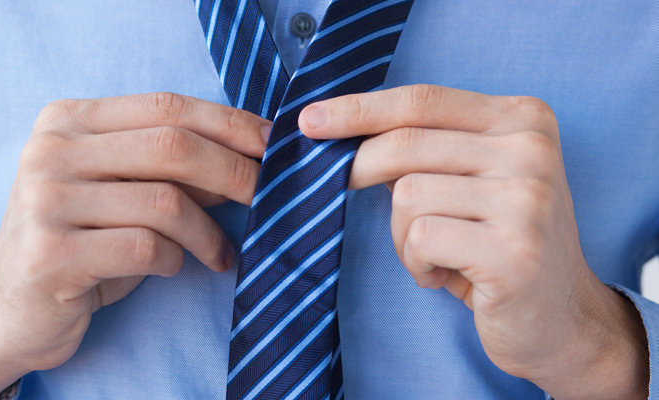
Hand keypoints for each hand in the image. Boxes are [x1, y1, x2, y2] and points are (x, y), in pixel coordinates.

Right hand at [0, 93, 270, 398]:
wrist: (10, 306)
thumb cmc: (81, 242)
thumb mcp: (123, 192)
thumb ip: (174, 169)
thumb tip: (250, 155)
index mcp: (68, 120)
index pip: (167, 106)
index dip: (230, 124)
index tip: (273, 145)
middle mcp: (50, 151)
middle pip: (171, 147)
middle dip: (235, 172)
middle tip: (267, 197)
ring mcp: (44, 201)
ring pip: (165, 202)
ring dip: (208, 232)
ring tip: (220, 254)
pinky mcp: (51, 253)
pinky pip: (146, 247)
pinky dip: (176, 260)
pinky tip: (177, 268)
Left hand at [299, 85, 648, 399]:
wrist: (559, 318)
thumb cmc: (496, 244)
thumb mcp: (467, 182)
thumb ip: (422, 150)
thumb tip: (339, 133)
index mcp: (522, 118)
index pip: (422, 100)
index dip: (358, 109)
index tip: (309, 121)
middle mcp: (531, 149)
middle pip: (405, 143)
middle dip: (358, 171)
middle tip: (342, 191)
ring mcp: (527, 198)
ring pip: (407, 194)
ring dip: (402, 235)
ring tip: (432, 255)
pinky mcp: (514, 250)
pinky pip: (421, 238)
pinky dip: (416, 262)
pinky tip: (444, 276)